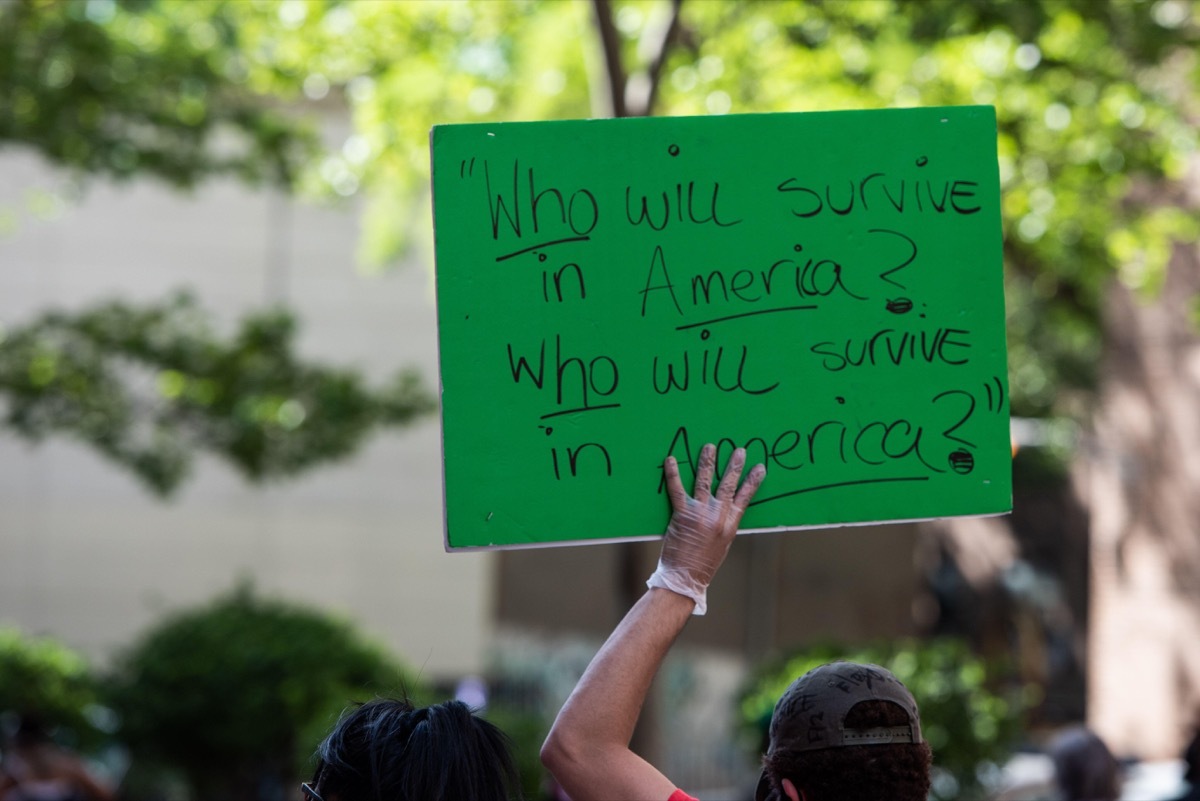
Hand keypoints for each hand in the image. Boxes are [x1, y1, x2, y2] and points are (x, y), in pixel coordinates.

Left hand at [646, 443, 765, 613]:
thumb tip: (726, 509)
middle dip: (734, 465)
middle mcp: (717, 517)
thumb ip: (724, 525)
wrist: (685, 578)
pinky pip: (677, 490)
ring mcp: (700, 514)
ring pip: (705, 482)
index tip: (760, 467)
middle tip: (739, 449)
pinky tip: (671, 460)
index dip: (753, 481)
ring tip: (709, 447)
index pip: (745, 497)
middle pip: (728, 485)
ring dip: (708, 462)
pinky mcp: (681, 515)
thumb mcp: (722, 545)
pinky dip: (673, 474)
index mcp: (730, 525)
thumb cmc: (703, 565)